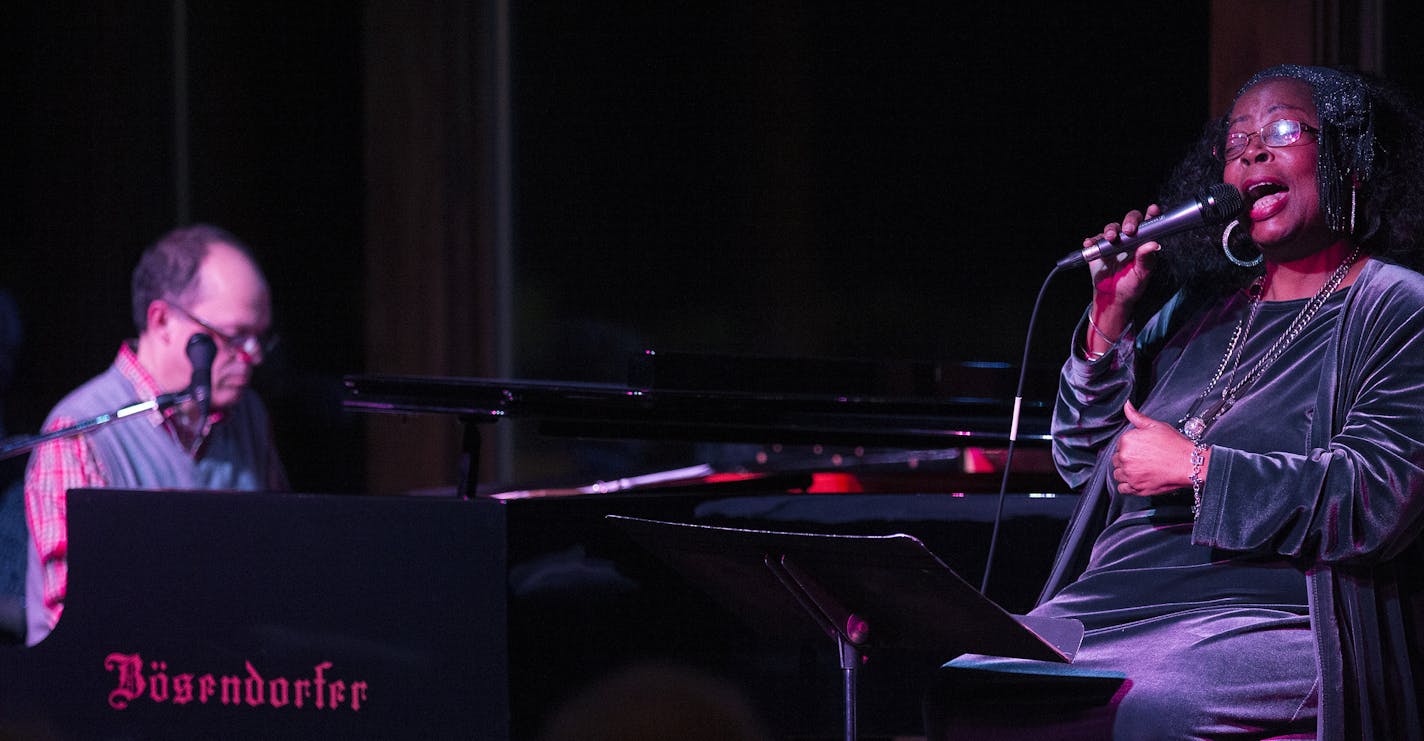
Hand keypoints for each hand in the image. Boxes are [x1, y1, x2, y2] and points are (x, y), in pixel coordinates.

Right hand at [1085, 205, 1162, 340]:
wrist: (1112, 298)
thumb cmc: (1131, 286)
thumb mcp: (1141, 274)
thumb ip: (1146, 258)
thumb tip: (1154, 244)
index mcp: (1143, 244)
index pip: (1149, 225)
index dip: (1151, 215)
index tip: (1152, 209)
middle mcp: (1129, 240)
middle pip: (1129, 221)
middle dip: (1129, 221)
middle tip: (1128, 230)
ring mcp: (1113, 244)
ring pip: (1112, 228)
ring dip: (1110, 230)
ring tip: (1109, 238)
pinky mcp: (1099, 249)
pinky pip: (1095, 240)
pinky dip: (1092, 240)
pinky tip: (1090, 243)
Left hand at [1112, 400, 1202, 496]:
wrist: (1189, 463)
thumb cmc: (1175, 446)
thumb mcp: (1156, 426)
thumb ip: (1137, 417)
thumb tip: (1127, 406)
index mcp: (1127, 441)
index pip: (1120, 445)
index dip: (1131, 447)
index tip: (1141, 449)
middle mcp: (1126, 457)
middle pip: (1117, 459)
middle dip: (1127, 459)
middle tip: (1143, 459)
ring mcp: (1130, 474)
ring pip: (1118, 473)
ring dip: (1126, 472)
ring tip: (1141, 469)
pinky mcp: (1136, 488)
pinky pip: (1122, 488)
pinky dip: (1128, 485)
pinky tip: (1138, 480)